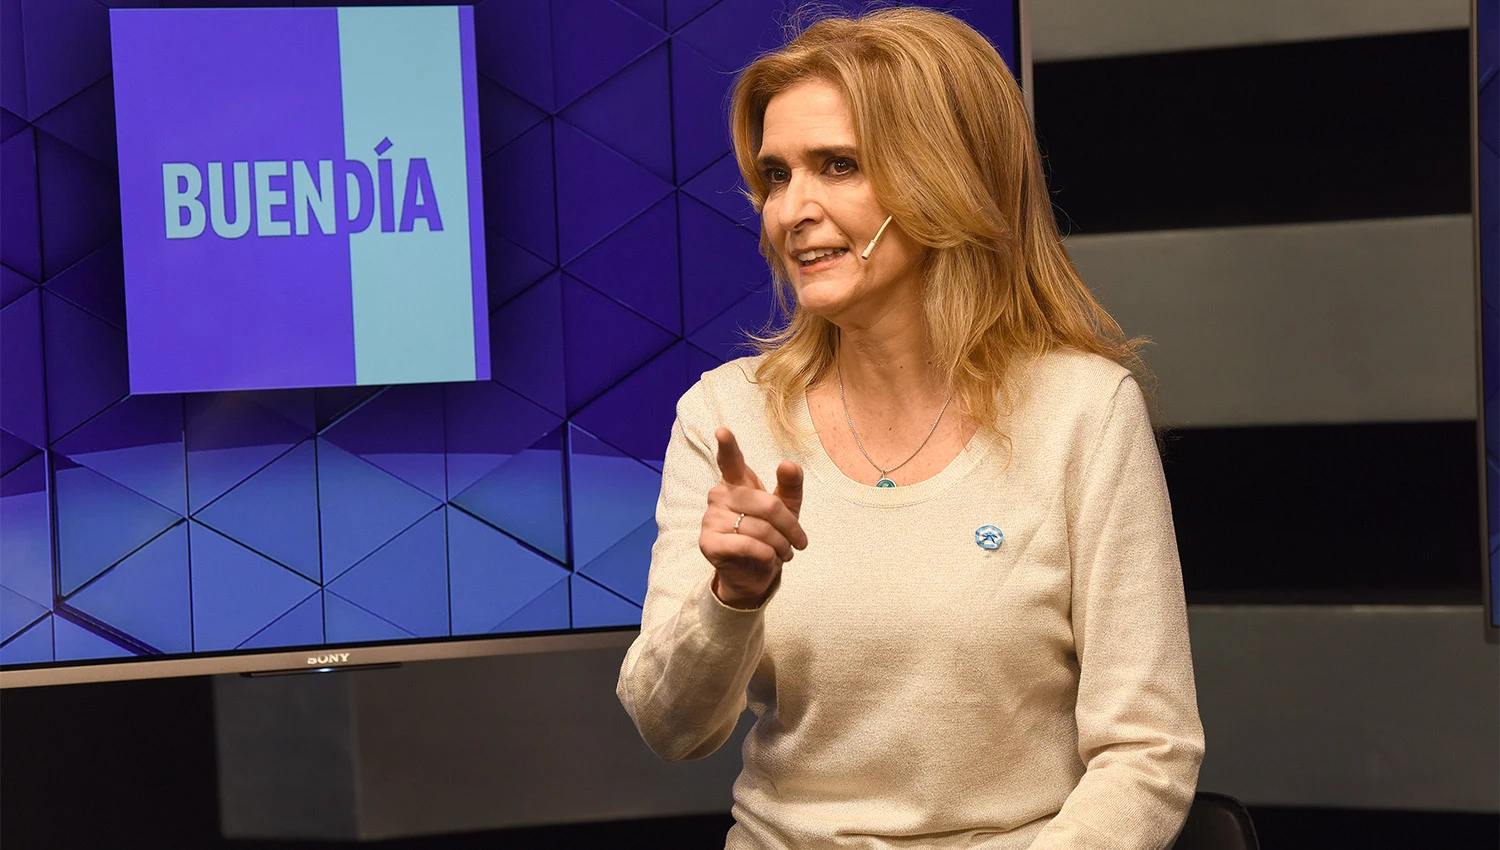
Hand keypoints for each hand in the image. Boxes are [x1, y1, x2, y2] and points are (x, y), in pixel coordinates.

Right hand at [700, 427, 806, 608]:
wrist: (754, 574)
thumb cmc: (770, 536)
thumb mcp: (787, 509)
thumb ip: (790, 485)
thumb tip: (788, 463)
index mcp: (737, 482)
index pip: (730, 460)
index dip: (728, 446)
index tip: (723, 431)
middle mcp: (720, 495)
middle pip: (767, 505)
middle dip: (790, 527)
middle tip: (799, 542)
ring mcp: (711, 518)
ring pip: (760, 528)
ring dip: (780, 545)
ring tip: (783, 552)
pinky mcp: (709, 542)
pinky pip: (748, 544)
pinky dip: (767, 555)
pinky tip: (768, 559)